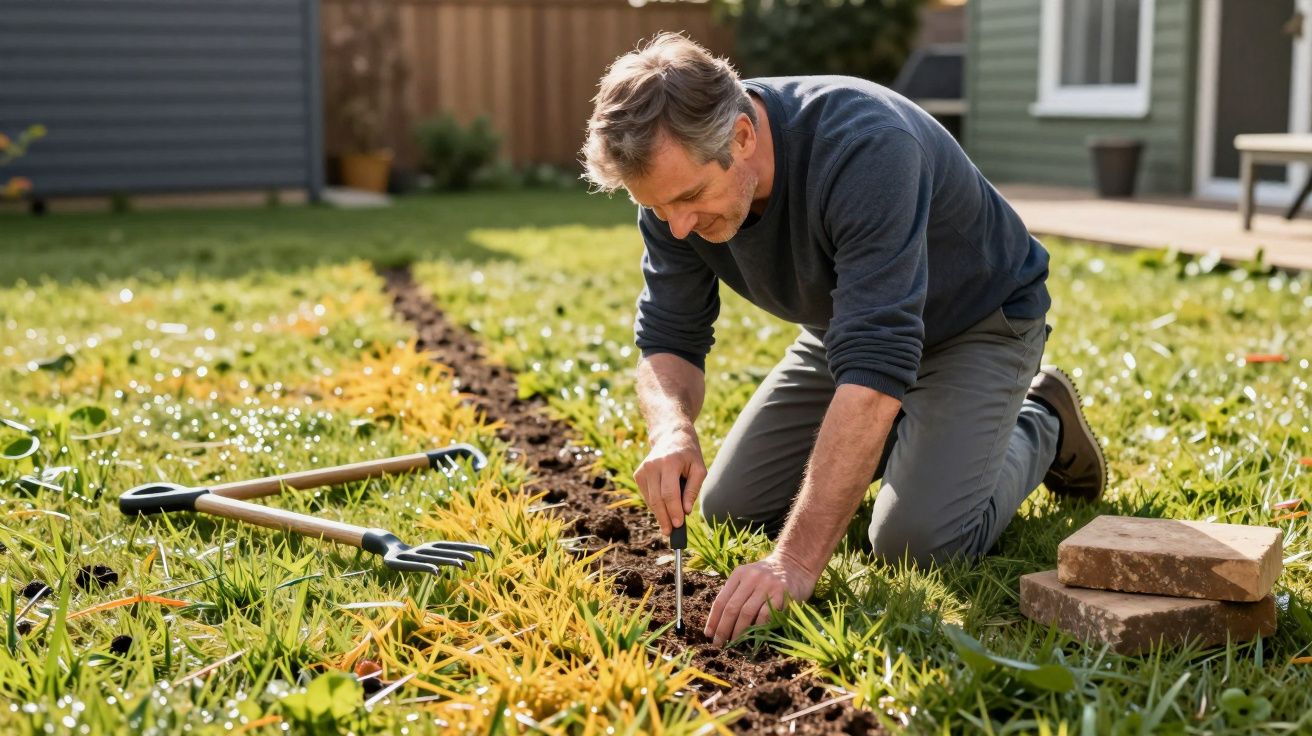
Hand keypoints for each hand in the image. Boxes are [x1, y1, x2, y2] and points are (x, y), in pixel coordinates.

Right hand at [633, 427, 706, 535]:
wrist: (671, 436)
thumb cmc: (689, 454)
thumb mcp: (699, 469)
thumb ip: (693, 489)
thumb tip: (686, 511)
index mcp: (670, 462)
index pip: (669, 493)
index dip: (673, 511)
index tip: (679, 525)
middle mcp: (653, 465)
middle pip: (657, 499)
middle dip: (664, 518)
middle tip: (671, 533)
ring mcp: (643, 470)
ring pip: (650, 500)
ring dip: (659, 514)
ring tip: (669, 525)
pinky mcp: (638, 474)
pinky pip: (647, 496)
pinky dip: (655, 505)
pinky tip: (664, 508)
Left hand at [704, 551, 818, 646]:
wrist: (796, 564)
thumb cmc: (769, 576)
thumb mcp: (749, 577)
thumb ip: (736, 593)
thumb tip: (719, 623)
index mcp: (739, 574)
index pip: (721, 600)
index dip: (713, 619)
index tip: (708, 634)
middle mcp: (751, 578)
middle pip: (732, 608)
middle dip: (723, 629)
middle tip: (718, 643)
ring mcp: (767, 585)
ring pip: (746, 613)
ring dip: (738, 632)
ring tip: (733, 643)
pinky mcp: (781, 594)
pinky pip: (766, 615)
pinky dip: (757, 628)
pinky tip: (753, 638)